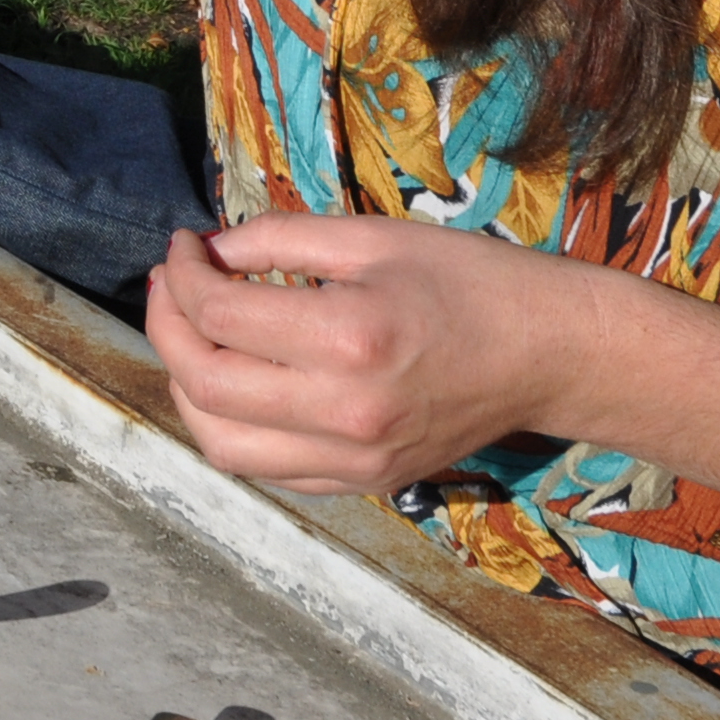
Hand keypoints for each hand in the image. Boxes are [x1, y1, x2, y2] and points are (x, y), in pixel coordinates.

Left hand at [143, 215, 605, 493]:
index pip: (219, 315)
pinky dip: (232, 427)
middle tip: (171, 284)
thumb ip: (275, 239)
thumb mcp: (371, 237)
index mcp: (348, 338)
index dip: (181, 274)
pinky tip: (237, 380)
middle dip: (167, 326)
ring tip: (193, 334)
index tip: (182, 244)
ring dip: (186, 386)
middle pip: (204, 384)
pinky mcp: (366, 482)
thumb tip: (204, 252)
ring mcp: (356, 460)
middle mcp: (346, 412)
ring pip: (222, 443)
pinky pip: (268, 469)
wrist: (552, 354)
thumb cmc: (469, 282)